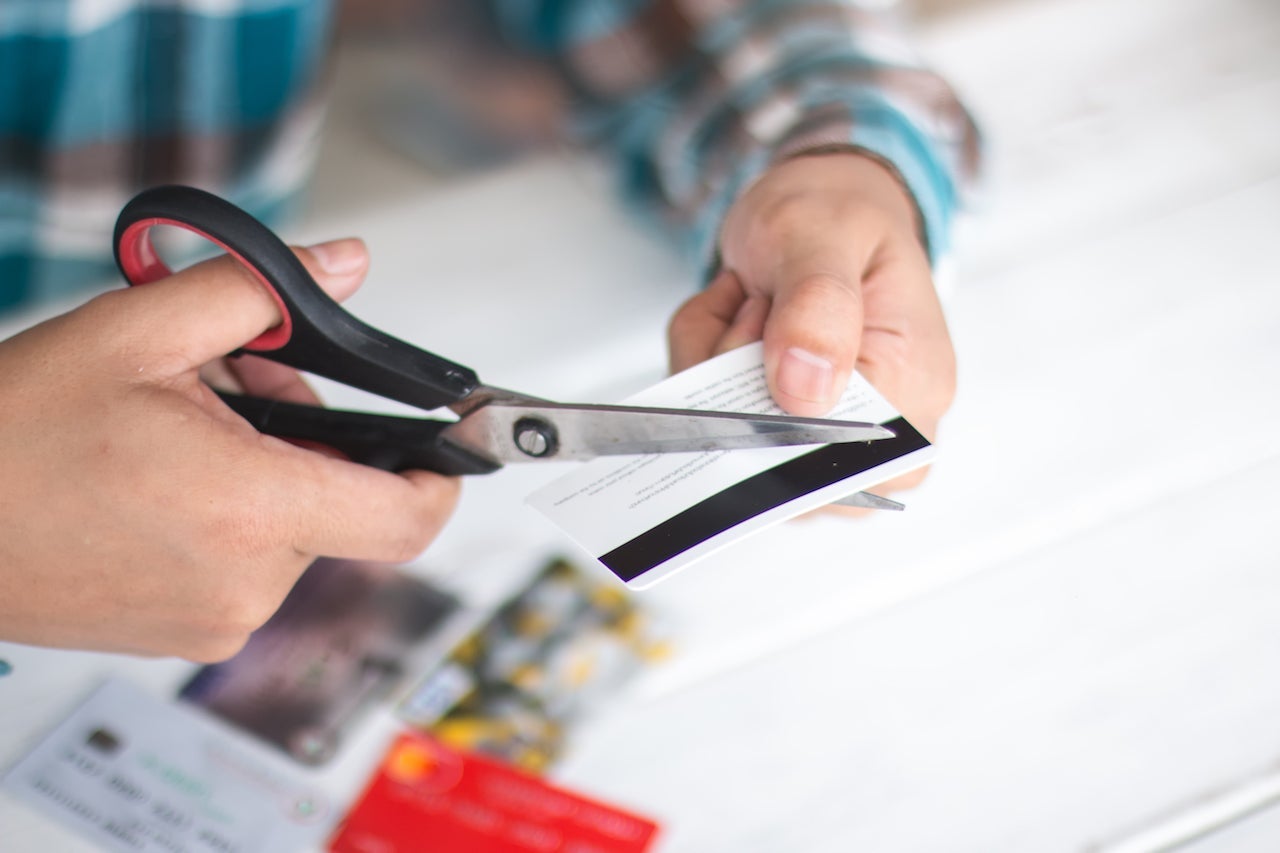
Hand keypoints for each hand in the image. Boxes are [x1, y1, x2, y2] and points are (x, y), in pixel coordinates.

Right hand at [0, 240, 459, 660]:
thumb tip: (345, 267)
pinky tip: (170, 475)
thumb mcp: (136, 331)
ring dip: (268, 472)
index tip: (445, 445)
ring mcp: (216, 620)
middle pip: (342, 503)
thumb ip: (259, 293)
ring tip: (186, 427)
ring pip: (294, 530)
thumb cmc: (8, 436)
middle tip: (244, 383)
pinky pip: (250, 564)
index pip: (406, 517)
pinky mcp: (186, 635)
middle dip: (313, 436)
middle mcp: (247, 583)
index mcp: (251, 511)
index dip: (441, 476)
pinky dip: (236, 514)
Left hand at [667, 151, 955, 494]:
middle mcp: (877, 422)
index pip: (848, 468)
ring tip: (750, 301)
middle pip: (781, 469)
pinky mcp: (778, 422)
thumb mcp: (823, 235)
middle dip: (737, 384)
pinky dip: (702, 363)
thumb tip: (805, 392)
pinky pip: (713, 420)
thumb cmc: (837, 215)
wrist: (818, 205)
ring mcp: (823, 428)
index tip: (763, 334)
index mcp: (913, 383)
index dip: (781, 425)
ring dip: (714, 367)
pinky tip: (733, 313)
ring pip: (734, 447)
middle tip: (757, 304)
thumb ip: (818, 306)